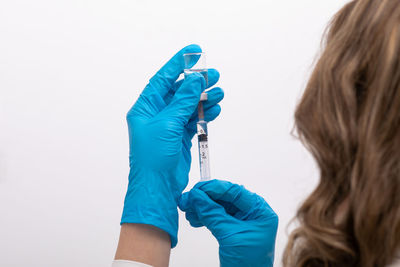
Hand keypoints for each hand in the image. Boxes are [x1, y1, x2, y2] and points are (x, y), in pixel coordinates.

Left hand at [121, 44, 223, 247]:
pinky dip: (204, 115)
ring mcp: (168, 126)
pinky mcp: (179, 137)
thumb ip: (182, 101)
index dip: (178, 64)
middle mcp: (156, 114)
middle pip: (179, 91)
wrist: (157, 187)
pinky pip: (193, 120)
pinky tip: (214, 110)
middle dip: (196, 82)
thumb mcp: (167, 124)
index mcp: (145, 108)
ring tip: (219, 93)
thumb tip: (194, 80)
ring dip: (204, 99)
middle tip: (214, 75)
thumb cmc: (153, 158)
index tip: (193, 51)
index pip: (162, 79)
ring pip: (189, 106)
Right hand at [179, 179, 277, 266]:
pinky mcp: (233, 229)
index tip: (197, 189)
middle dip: (205, 199)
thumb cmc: (249, 263)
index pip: (235, 191)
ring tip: (188, 210)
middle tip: (188, 199)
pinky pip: (217, 217)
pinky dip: (204, 217)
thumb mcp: (229, 235)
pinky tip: (194, 219)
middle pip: (225, 198)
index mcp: (260, 211)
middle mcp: (252, 213)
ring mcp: (243, 221)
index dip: (214, 188)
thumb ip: (213, 214)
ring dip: (202, 208)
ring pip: (219, 207)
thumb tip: (197, 196)